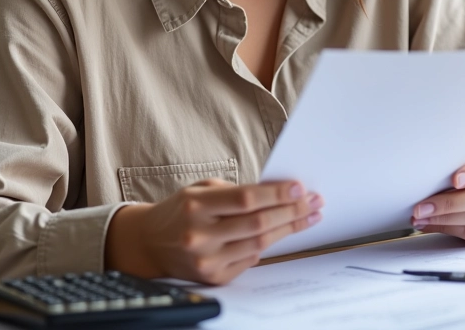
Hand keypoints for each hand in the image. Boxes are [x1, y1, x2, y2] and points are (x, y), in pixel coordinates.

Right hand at [105, 178, 322, 283]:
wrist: (150, 243)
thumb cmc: (181, 210)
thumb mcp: (201, 190)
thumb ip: (235, 192)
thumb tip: (277, 193)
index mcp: (196, 206)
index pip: (246, 199)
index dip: (276, 194)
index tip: (300, 187)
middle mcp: (200, 235)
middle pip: (257, 223)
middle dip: (291, 211)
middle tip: (313, 201)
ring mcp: (206, 260)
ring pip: (259, 243)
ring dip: (288, 229)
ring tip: (308, 216)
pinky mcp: (213, 278)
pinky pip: (250, 259)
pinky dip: (267, 244)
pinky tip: (281, 232)